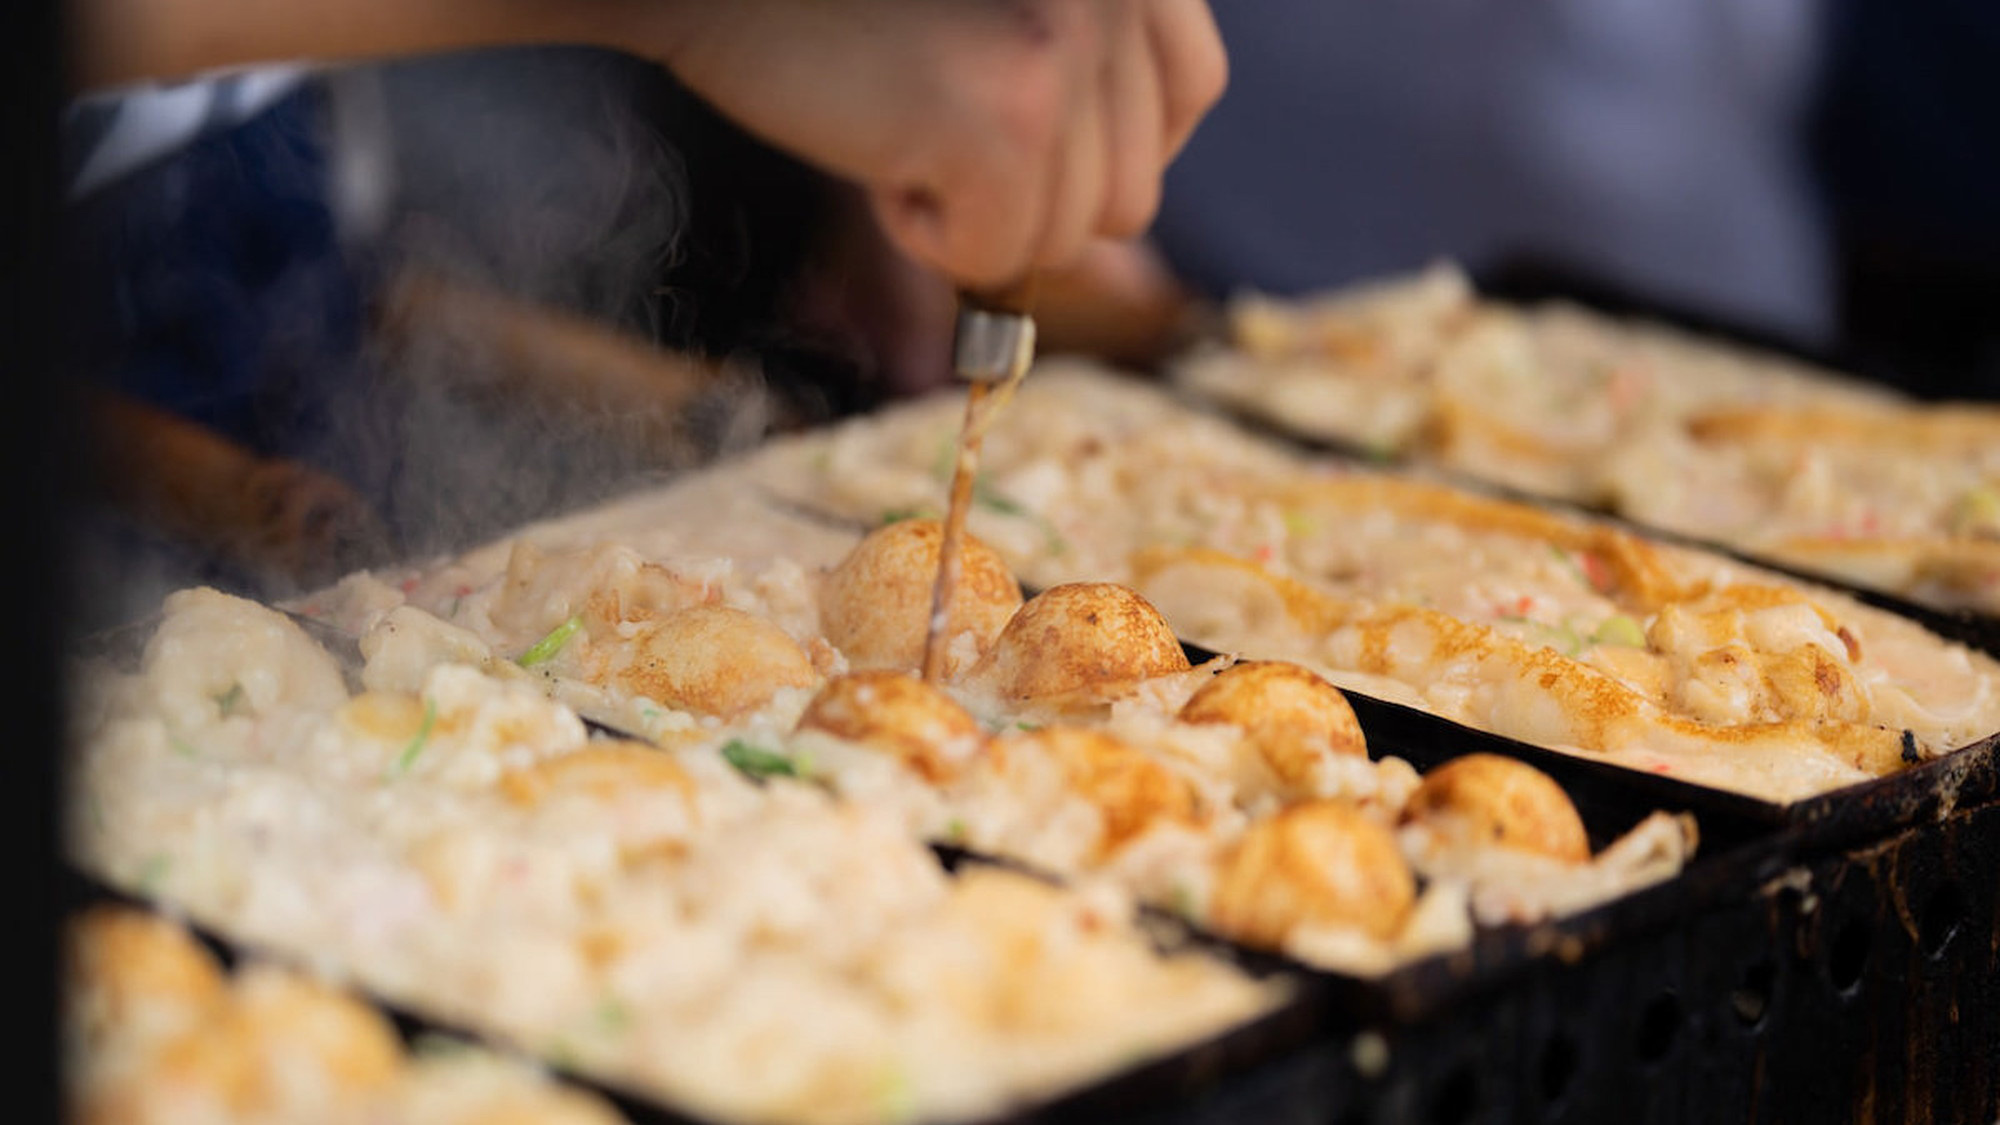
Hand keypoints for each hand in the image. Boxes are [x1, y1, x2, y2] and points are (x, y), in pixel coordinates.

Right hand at [660, 0, 1226, 288]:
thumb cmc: (835, 3)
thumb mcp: (997, 9)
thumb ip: (1078, 69)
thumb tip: (1124, 214)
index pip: (1192, 89)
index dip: (1115, 143)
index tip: (1032, 142)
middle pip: (1129, 191)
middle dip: (1026, 194)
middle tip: (929, 125)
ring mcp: (1070, 49)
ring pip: (1065, 239)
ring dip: (974, 215)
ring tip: (899, 124)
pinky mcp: (1008, 118)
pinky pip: (997, 256)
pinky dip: (928, 237)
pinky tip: (876, 155)